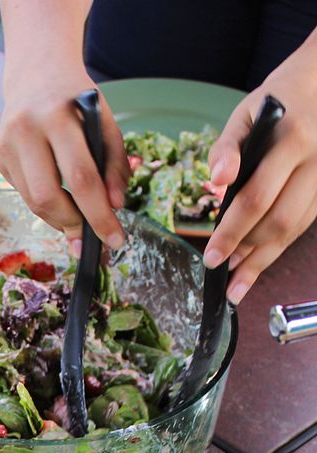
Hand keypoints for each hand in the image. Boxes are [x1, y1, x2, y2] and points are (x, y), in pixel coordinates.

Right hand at [0, 62, 129, 251]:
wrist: (37, 71)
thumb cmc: (76, 99)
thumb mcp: (105, 121)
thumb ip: (114, 164)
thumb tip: (114, 206)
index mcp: (58, 116)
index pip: (81, 178)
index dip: (99, 215)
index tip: (114, 239)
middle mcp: (26, 130)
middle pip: (48, 198)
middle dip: (73, 223)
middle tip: (90, 235)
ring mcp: (7, 145)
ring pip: (33, 203)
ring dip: (59, 219)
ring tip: (77, 219)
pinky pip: (25, 195)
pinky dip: (46, 204)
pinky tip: (58, 196)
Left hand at [204, 35, 316, 303]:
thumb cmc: (274, 104)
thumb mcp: (244, 115)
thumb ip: (226, 149)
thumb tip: (217, 180)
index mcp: (292, 138)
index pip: (257, 196)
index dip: (232, 231)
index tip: (211, 257)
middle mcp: (315, 161)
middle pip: (279, 220)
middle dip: (247, 253)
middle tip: (221, 272)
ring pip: (293, 230)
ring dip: (263, 259)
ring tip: (237, 283)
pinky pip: (301, 226)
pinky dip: (277, 247)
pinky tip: (256, 262)